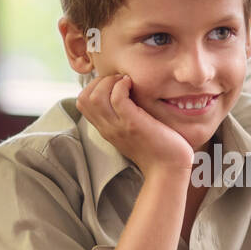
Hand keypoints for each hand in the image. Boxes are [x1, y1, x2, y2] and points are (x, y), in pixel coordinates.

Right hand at [77, 73, 192, 175]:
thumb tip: (126, 94)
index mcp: (106, 128)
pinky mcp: (133, 124)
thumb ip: (125, 116)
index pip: (82, 102)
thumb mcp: (133, 130)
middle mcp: (108, 128)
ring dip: (110, 81)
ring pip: (96, 96)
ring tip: (126, 82)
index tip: (114, 84)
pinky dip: (122, 85)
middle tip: (120, 80)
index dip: (94, 86)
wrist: (168, 169)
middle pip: (84, 98)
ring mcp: (118, 126)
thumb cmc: (157, 148)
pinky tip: (133, 85)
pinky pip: (117, 98)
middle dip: (100, 81)